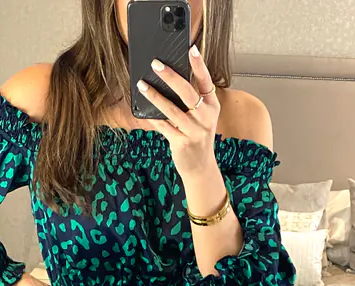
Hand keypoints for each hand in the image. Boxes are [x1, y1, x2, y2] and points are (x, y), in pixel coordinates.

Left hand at [136, 45, 219, 179]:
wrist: (200, 167)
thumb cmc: (198, 137)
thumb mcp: (202, 117)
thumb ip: (192, 101)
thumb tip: (168, 80)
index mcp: (212, 106)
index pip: (206, 81)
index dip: (199, 65)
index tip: (191, 49)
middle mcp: (206, 117)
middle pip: (187, 92)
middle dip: (170, 77)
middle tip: (156, 64)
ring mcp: (195, 131)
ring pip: (171, 109)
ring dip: (155, 96)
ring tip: (142, 85)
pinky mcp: (182, 142)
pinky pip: (164, 126)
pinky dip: (153, 117)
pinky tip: (143, 108)